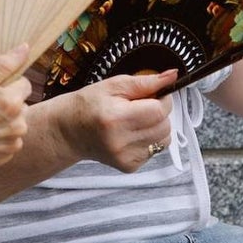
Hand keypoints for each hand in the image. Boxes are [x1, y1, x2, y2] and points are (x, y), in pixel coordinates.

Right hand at [0, 44, 30, 175]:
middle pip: (20, 103)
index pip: (24, 84)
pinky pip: (9, 139)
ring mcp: (13, 142)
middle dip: (5, 103)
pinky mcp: (7, 156)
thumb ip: (3, 66)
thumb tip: (25, 48)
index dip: (6, 85)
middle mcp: (18, 124)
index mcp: (12, 103)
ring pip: (15, 122)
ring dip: (3, 120)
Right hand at [60, 69, 176, 172]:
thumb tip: (173, 75)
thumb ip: (146, 81)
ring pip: (164, 140)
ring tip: (137, 120)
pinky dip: (149, 140)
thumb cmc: (89, 104)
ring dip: (157, 127)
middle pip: (164, 126)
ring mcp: (125, 157)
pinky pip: (155, 151)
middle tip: (142, 106)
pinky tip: (132, 133)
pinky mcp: (129, 167)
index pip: (159, 110)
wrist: (69, 131)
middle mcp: (121, 142)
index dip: (163, 99)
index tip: (154, 95)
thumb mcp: (114, 85)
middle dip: (160, 113)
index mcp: (116, 118)